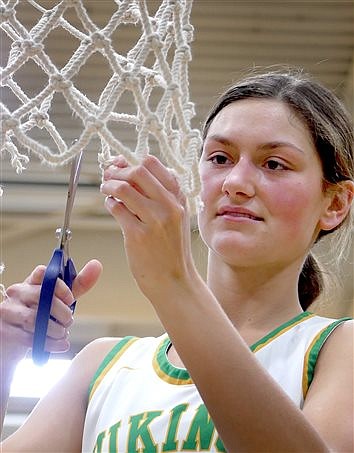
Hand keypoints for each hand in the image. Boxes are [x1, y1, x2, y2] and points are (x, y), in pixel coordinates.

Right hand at [0, 260, 101, 362]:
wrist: (17, 341)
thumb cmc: (41, 316)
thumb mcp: (61, 299)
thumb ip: (78, 285)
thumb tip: (96, 265)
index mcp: (31, 282)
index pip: (44, 273)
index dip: (61, 287)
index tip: (70, 299)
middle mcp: (17, 293)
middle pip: (41, 296)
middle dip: (61, 312)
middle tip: (68, 321)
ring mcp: (8, 312)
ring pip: (35, 319)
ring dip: (56, 330)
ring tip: (62, 333)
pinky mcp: (5, 332)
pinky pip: (29, 338)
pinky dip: (50, 343)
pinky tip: (59, 344)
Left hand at [100, 155, 196, 299]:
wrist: (175, 280)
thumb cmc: (172, 249)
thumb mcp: (176, 217)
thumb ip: (160, 195)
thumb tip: (131, 171)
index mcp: (179, 198)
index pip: (154, 165)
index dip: (132, 161)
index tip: (120, 164)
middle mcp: (169, 206)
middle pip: (138, 171)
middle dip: (117, 171)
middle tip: (108, 176)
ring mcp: (154, 220)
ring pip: (124, 188)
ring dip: (109, 185)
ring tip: (105, 190)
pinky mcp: (138, 235)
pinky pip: (117, 209)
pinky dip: (110, 203)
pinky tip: (111, 206)